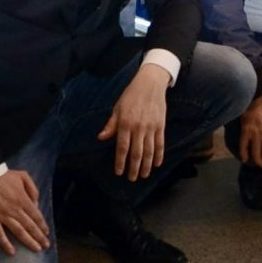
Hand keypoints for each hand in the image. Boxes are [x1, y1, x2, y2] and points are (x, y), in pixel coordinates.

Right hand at [0, 169, 51, 254]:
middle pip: (30, 226)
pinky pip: (0, 234)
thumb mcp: (23, 176)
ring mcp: (3, 216)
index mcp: (23, 200)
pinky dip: (6, 244)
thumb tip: (36, 204)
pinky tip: (11, 252)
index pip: (36, 216)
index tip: (46, 233)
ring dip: (28, 241)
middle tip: (46, 246)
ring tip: (36, 249)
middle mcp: (15, 210)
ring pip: (19, 232)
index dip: (42, 226)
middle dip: (39, 237)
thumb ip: (33, 189)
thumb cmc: (4, 176)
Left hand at [97, 61, 169, 180]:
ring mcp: (151, 127)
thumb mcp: (117, 108)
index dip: (120, 161)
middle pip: (136, 153)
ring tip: (143, 175)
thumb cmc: (131, 95)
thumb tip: (101, 138)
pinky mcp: (160, 126)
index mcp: (125, 123)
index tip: (119, 172)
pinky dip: (158, 155)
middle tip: (132, 178)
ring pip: (149, 151)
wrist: (150, 83)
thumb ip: (111, 125)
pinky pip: (160, 144)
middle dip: (133, 168)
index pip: (122, 147)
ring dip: (146, 165)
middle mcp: (138, 127)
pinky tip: (156, 164)